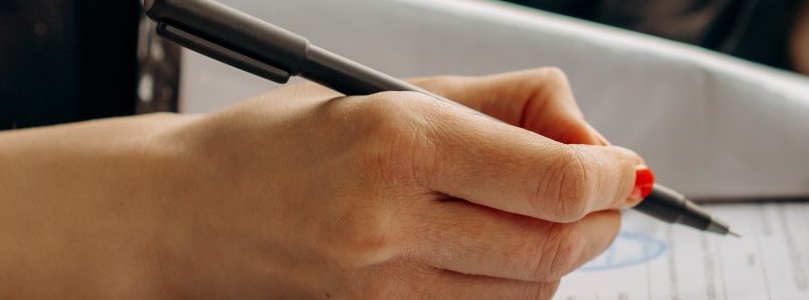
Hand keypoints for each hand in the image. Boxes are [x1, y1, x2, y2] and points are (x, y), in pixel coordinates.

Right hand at [150, 68, 638, 297]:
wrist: (184, 213)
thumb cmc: (288, 143)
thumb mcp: (397, 92)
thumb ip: (507, 104)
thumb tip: (593, 138)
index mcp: (401, 142)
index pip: (556, 181)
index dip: (611, 177)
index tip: (624, 168)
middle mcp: (392, 221)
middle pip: (555, 246)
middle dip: (600, 220)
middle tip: (603, 195)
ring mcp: (382, 287)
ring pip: (529, 291)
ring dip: (561, 257)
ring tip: (542, 219)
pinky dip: (514, 289)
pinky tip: (496, 255)